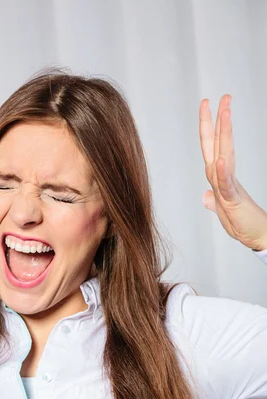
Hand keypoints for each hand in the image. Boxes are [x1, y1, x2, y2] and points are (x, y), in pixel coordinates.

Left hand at [199, 94, 266, 251]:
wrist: (258, 237)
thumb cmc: (242, 223)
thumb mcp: (222, 211)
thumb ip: (213, 201)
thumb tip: (204, 196)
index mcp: (219, 177)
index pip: (211, 147)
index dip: (207, 127)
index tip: (207, 105)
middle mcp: (223, 177)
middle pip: (217, 144)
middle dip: (217, 120)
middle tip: (223, 96)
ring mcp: (228, 186)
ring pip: (223, 155)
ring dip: (223, 134)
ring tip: (226, 112)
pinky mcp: (233, 199)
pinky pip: (226, 184)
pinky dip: (223, 172)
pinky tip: (221, 159)